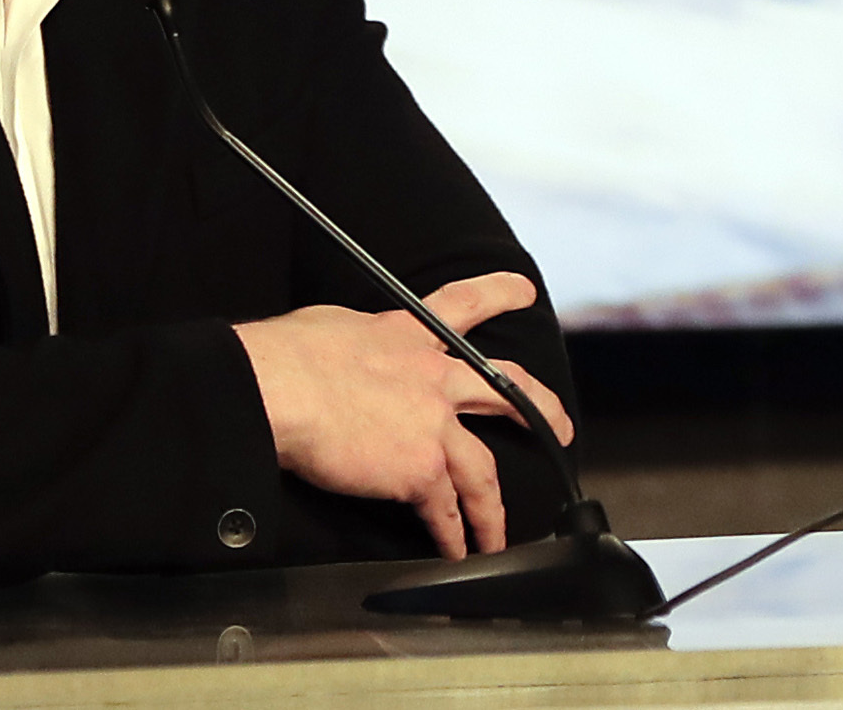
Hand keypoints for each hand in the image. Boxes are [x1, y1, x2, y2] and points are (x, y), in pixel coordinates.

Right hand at [235, 274, 570, 557]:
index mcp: (409, 335)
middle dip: (540, 410)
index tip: (524, 291)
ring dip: (492, 508)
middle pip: (505, 390)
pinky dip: (454, 536)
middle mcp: (434, 377)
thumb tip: (345, 349)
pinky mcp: (419, 470)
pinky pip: (446, 511)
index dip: (498, 294)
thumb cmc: (289, 355)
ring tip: (500, 531)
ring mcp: (434, 425)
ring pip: (482, 471)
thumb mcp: (334, 326)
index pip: (463, 304)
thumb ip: (359, 341)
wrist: (281, 389)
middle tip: (561, 426)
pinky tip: (457, 551)